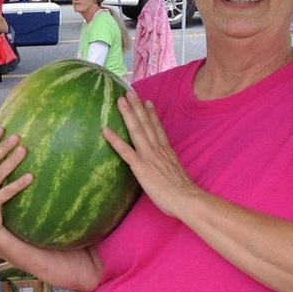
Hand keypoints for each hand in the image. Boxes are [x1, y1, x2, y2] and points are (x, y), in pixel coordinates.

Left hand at [102, 89, 198, 217]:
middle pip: (146, 124)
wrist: (187, 199)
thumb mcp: (176, 174)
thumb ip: (169, 167)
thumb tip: (164, 168)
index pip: (158, 128)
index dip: (151, 114)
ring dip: (128, 114)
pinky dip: (114, 140)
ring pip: (137, 131)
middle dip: (137, 106)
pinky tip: (105, 130)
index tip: (147, 101)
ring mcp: (149, 156)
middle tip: (129, 92)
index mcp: (167, 151)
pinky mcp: (141, 167)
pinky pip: (125, 151)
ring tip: (120, 100)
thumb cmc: (183, 193)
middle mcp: (157, 149)